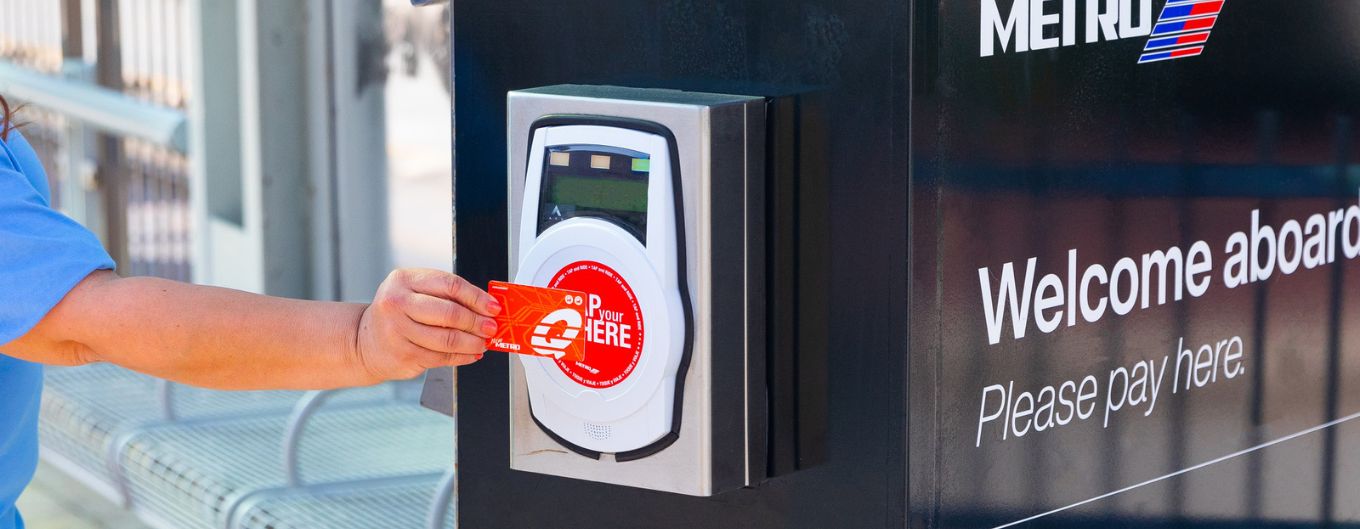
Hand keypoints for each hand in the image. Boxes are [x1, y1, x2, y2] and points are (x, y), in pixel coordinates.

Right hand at [353, 269, 502, 381]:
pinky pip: (441, 357)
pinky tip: (471, 354)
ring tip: (483, 342)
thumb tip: (485, 307)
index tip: (493, 307)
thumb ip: (445, 295)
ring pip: (447, 339)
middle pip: (449, 313)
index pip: (450, 285)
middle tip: (491, 327)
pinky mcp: (403, 355)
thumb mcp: (414, 292)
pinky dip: (462, 356)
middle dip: (477, 322)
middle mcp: (397, 303)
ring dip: (472, 342)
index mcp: (404, 280)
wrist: (364, 341)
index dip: (477, 297)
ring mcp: (398, 331)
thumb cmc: (397, 313)